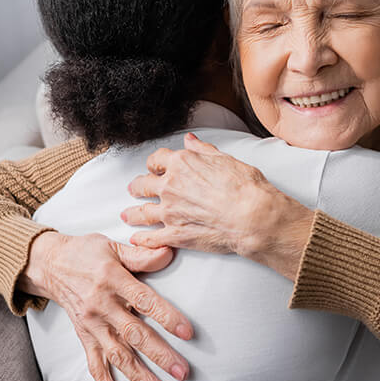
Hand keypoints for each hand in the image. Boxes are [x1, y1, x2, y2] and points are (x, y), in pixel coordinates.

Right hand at [22, 231, 193, 380]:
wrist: (50, 264)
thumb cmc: (86, 252)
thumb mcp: (113, 246)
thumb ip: (141, 255)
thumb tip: (169, 252)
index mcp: (112, 280)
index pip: (144, 301)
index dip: (166, 317)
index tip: (187, 332)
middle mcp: (102, 306)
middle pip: (134, 334)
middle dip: (159, 355)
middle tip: (182, 371)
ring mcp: (92, 324)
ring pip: (118, 355)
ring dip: (139, 376)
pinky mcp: (84, 337)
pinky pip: (93, 365)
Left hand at [122, 133, 313, 279]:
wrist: (252, 216)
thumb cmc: (245, 187)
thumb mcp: (225, 159)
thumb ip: (202, 150)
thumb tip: (190, 140)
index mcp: (181, 164)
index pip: (156, 160)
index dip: (154, 164)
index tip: (154, 168)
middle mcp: (170, 186)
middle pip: (143, 184)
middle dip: (138, 186)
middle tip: (135, 189)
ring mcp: (170, 212)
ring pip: (142, 212)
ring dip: (133, 213)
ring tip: (127, 215)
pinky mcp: (175, 234)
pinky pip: (150, 238)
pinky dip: (142, 239)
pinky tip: (136, 239)